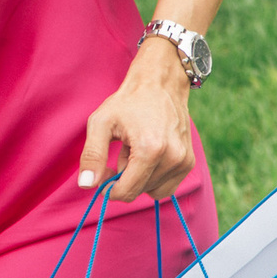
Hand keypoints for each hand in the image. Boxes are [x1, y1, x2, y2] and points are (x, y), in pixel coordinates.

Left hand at [81, 40, 197, 201]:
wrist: (161, 85)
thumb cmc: (128, 103)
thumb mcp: (100, 123)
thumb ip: (91, 156)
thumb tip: (87, 185)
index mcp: (150, 150)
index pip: (126, 192)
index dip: (108, 187)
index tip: (104, 170)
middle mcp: (173, 159)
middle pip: (139, 191)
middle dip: (125, 179)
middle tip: (122, 152)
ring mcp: (184, 161)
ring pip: (153, 191)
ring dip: (140, 177)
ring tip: (137, 151)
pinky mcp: (189, 162)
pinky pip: (166, 186)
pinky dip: (154, 177)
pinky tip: (150, 154)